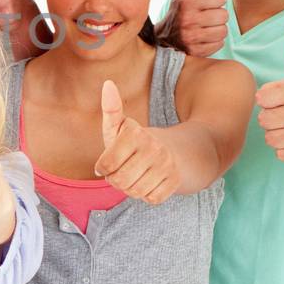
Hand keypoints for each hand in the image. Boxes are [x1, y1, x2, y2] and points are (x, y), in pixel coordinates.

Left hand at [94, 80, 179, 203]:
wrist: (180, 151)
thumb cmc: (139, 141)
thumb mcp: (122, 126)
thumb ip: (111, 110)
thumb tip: (107, 84)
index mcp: (135, 133)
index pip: (106, 165)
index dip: (103, 168)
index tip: (108, 163)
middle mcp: (153, 147)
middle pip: (120, 181)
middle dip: (117, 180)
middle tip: (123, 171)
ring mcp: (167, 164)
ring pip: (136, 192)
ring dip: (132, 189)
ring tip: (137, 176)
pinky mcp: (176, 181)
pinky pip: (152, 199)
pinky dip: (148, 195)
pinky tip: (151, 183)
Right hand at [159, 0, 227, 56]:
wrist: (164, 38)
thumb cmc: (180, 10)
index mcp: (186, 2)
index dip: (215, 0)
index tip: (204, 4)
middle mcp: (187, 20)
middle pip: (224, 15)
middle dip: (217, 15)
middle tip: (205, 16)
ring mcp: (191, 37)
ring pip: (223, 30)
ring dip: (217, 29)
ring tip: (205, 27)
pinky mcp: (195, 51)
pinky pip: (219, 44)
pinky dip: (214, 41)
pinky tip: (203, 38)